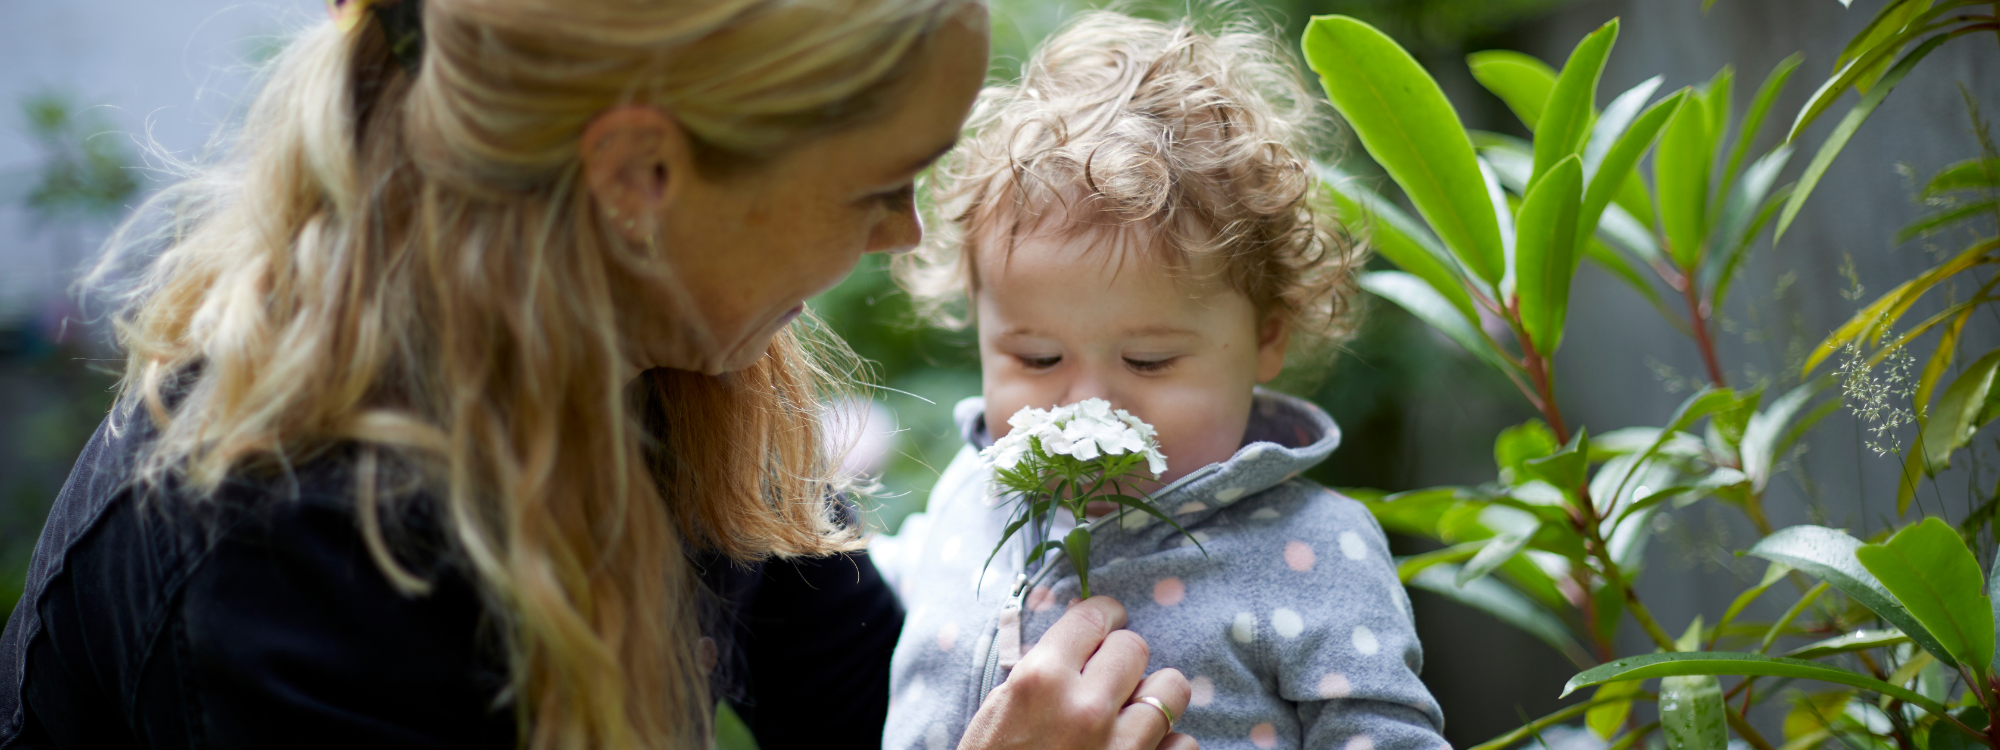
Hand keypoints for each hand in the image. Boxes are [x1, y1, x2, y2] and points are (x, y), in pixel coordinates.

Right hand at [957, 596, 1196, 749]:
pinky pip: (1184, 744)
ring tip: (1130, 714)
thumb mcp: (999, 712)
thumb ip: (1041, 673)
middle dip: (1124, 660)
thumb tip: (1081, 642)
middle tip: (1111, 677)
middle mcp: (1085, 707)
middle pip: (1134, 647)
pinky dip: (1168, 747)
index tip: (1105, 626)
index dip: (1103, 617)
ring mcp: (1120, 747)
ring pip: (1171, 689)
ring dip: (1152, 700)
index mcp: (1040, 679)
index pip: (1094, 616)